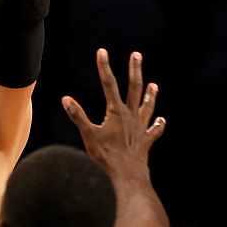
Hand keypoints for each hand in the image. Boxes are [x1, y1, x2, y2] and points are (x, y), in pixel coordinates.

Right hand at [62, 49, 165, 179]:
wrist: (127, 174)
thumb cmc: (106, 156)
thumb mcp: (88, 135)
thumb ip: (78, 116)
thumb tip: (65, 99)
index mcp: (116, 112)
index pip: (109, 84)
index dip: (104, 67)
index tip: (102, 52)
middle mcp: (131, 116)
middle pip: (134, 88)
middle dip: (134, 70)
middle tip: (136, 55)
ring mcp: (141, 128)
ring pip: (147, 106)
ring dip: (150, 95)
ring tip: (154, 85)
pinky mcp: (146, 141)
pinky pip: (154, 131)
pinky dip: (158, 125)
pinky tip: (161, 120)